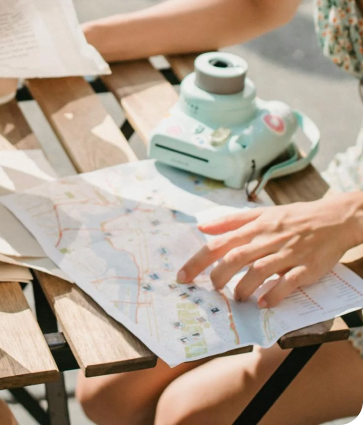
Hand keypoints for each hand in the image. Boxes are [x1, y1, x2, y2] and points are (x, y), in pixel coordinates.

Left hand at [177, 193, 362, 307]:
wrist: (333, 218)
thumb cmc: (293, 217)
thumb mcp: (260, 213)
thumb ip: (230, 221)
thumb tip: (202, 228)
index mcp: (254, 226)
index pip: (219, 243)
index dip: (198, 260)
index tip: (182, 275)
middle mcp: (268, 239)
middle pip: (235, 257)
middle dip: (218, 276)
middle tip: (212, 289)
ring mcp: (287, 253)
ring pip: (259, 270)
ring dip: (243, 287)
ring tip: (237, 297)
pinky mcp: (306, 267)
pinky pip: (288, 283)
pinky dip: (274, 294)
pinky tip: (264, 303)